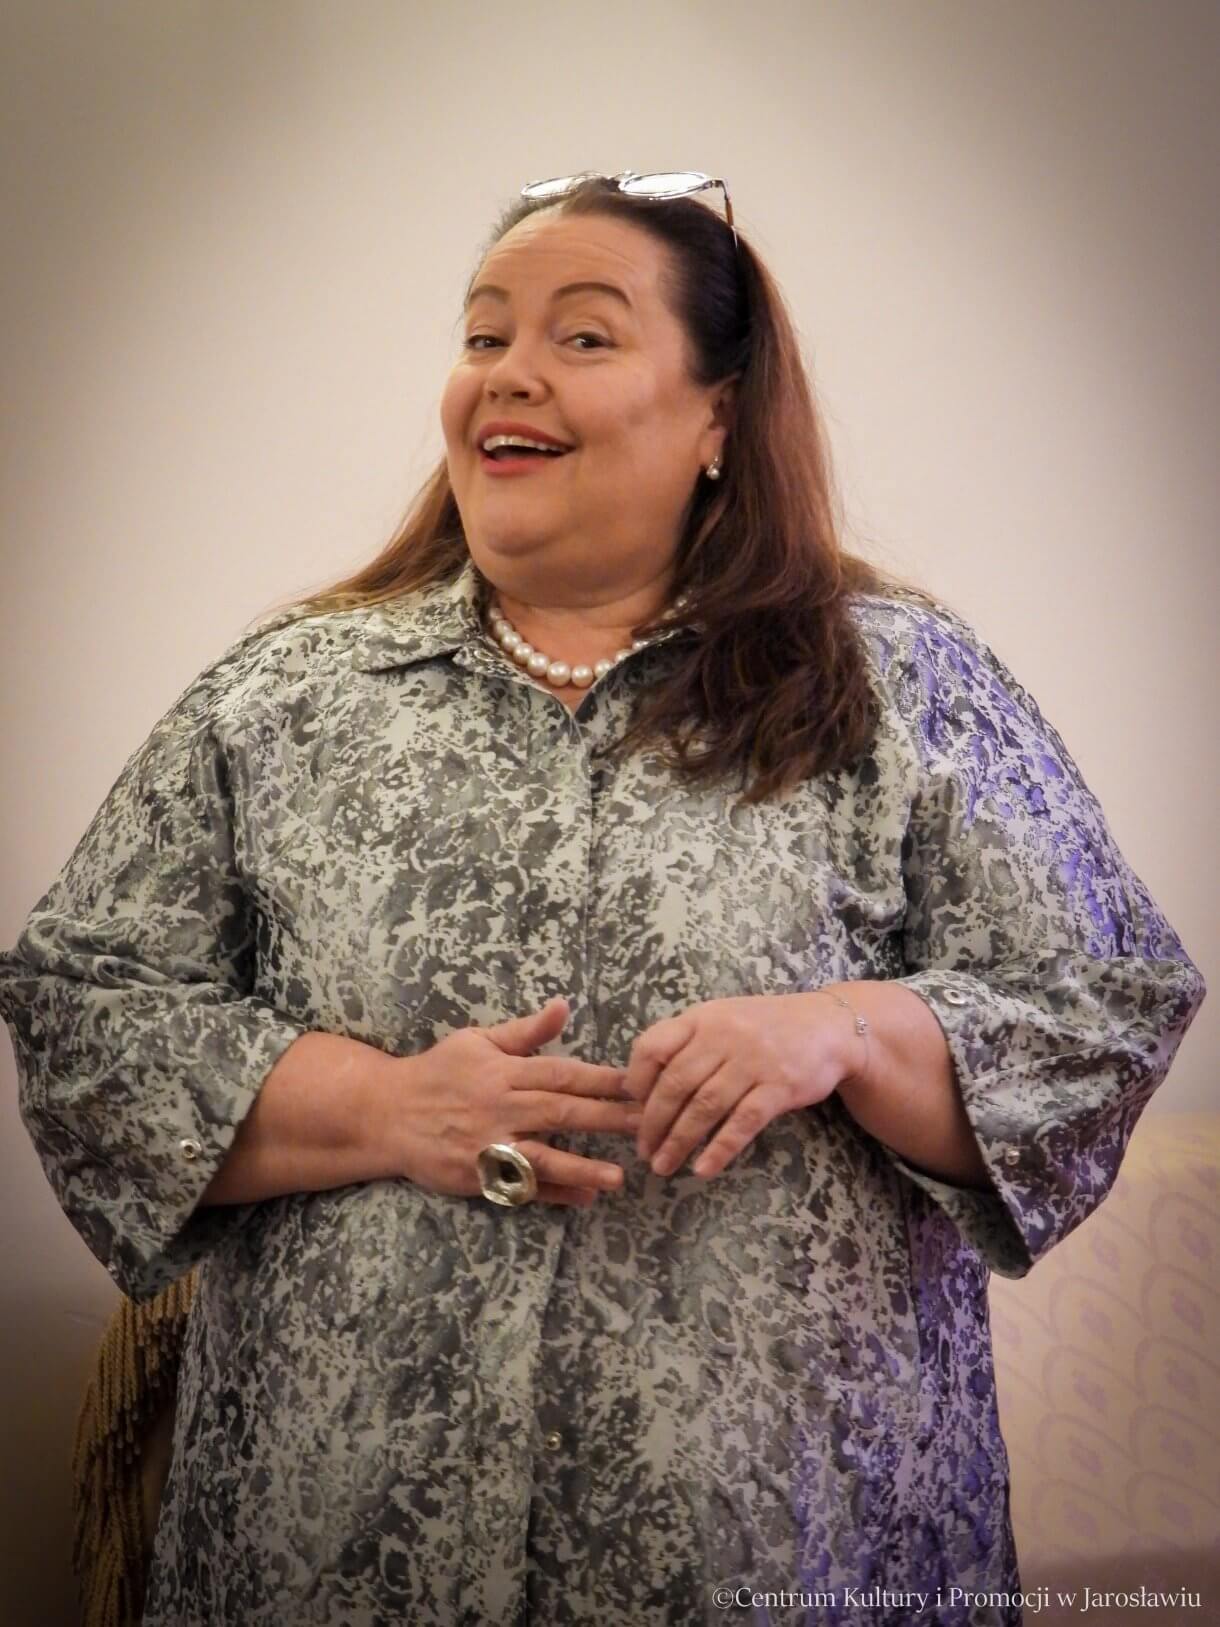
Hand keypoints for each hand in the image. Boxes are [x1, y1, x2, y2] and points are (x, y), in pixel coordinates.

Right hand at [394, 996, 640, 1205]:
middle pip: (561, 1112)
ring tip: (618, 1177)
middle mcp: (499, 1107)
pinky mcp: (476, 1176)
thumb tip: (564, 1005)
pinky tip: (583, 1198)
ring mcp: (487, 1145)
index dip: (602, 1078)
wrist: (386, 1113)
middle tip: (648, 1124)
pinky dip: (551, 1193)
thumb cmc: (437, 1072)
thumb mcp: (478, 1041)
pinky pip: (519, 1187)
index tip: (639, 1083)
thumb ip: (525, 1031)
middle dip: (607, 1118)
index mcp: (503, 1070)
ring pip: (541, 1156)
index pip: (562, 1073)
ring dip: (582, 1167)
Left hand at [623, 993, 854, 1179]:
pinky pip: (742, 1123)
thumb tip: (640, 1083)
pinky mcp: (779, 1087)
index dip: (637, 1080)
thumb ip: (687, 1042)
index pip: (653, 1046)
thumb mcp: (723, 1018)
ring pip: (704, 1107)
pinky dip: (719, 1149)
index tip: (631, 1107)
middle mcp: (724, 1036)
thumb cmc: (765, 1026)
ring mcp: (753, 1061)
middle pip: (676, 1084)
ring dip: (679, 1141)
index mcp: (703, 1017)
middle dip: (653, 1122)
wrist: (828, 1026)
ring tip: (663, 1165)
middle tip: (643, 1150)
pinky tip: (703, 1169)